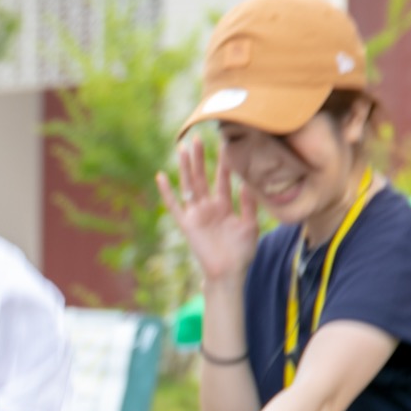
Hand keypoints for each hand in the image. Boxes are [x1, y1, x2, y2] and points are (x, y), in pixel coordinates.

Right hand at [158, 138, 260, 287]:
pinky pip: (173, 205)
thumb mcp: (250, 226)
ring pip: (188, 185)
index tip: (226, 143)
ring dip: (186, 168)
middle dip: (201, 158)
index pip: (224, 178)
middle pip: (203, 177)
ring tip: (183, 149)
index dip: (224, 162)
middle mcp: (208, 206)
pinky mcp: (186, 224)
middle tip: (199, 138)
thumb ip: (248, 205)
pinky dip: (166, 192)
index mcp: (225, 205)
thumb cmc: (242, 252)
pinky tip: (161, 176)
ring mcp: (196, 214)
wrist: (229, 272)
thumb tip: (248, 184)